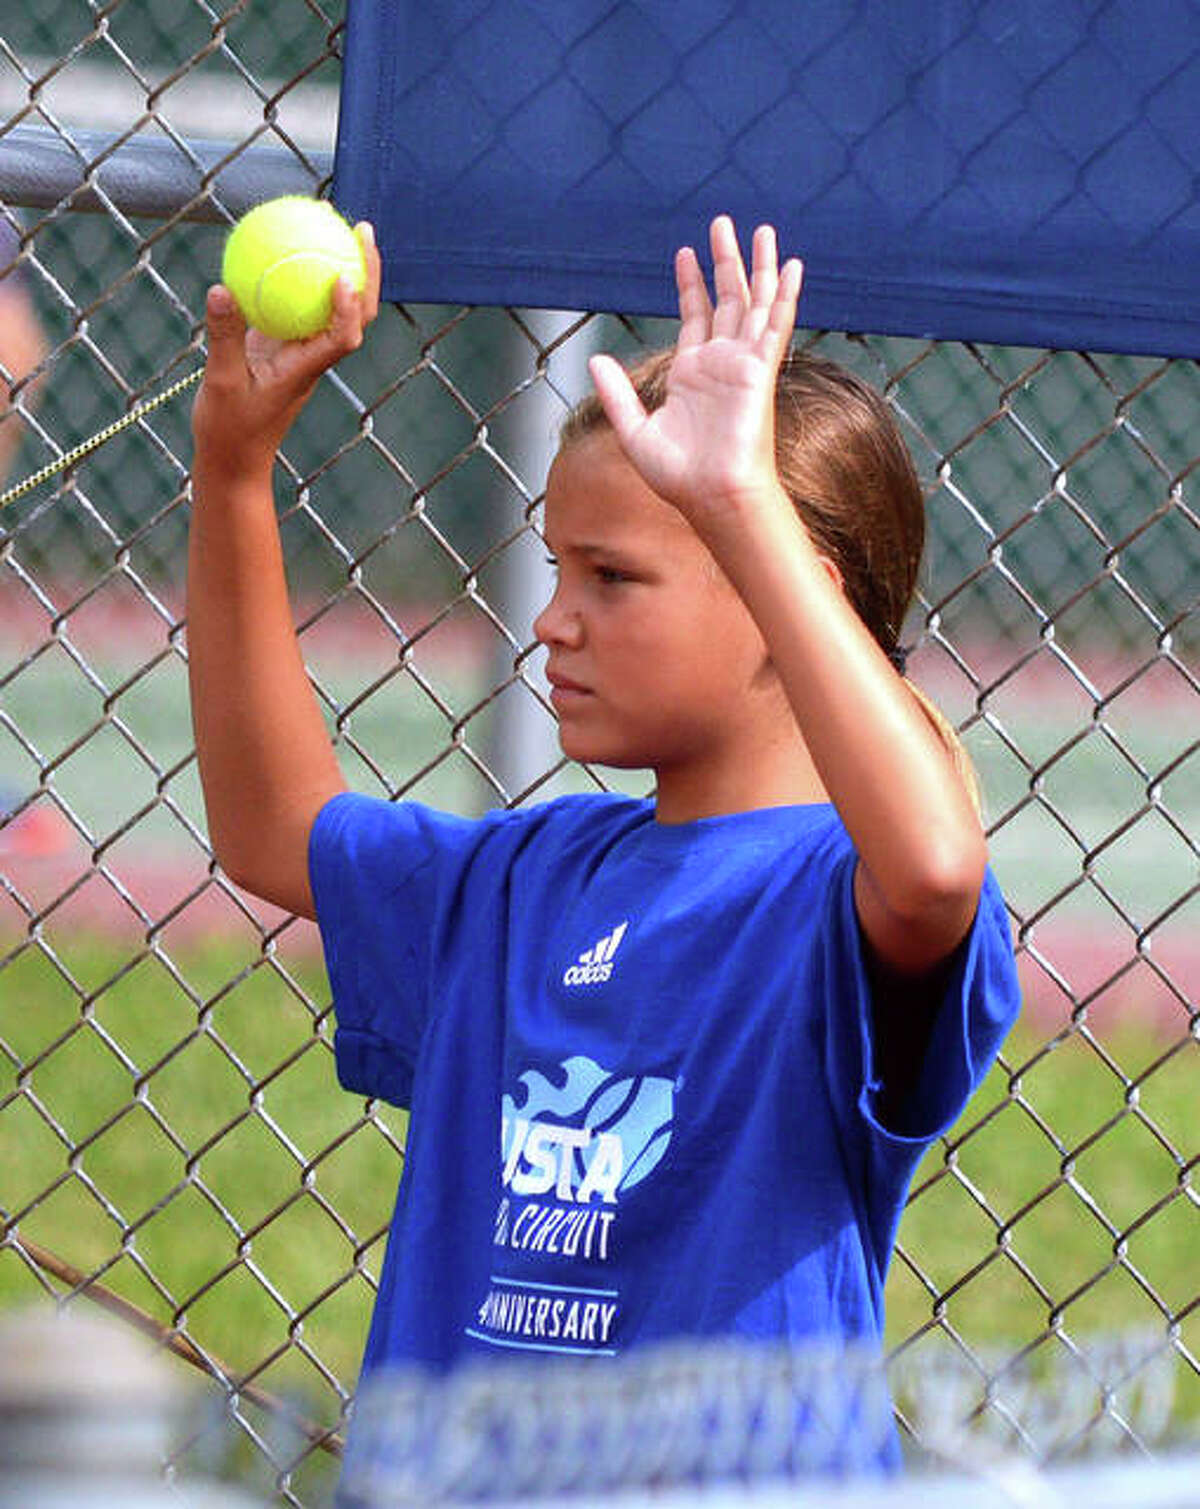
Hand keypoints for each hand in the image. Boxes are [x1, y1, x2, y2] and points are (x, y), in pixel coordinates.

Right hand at [191, 221, 381, 475]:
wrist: (234, 460)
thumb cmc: (230, 432)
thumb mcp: (221, 383)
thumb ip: (225, 338)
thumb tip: (222, 289)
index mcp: (306, 370)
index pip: (342, 336)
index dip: (350, 307)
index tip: (345, 276)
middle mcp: (312, 357)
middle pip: (355, 313)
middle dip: (366, 271)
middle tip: (363, 228)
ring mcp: (300, 352)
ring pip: (330, 306)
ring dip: (340, 266)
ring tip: (333, 222)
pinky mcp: (283, 349)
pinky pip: (295, 305)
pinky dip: (295, 276)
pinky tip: (281, 245)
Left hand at [588, 216, 802, 529]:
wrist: (712, 496)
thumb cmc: (678, 477)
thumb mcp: (634, 431)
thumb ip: (616, 393)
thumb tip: (596, 359)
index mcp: (692, 374)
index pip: (695, 317)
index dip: (690, 284)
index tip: (685, 254)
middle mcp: (720, 364)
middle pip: (727, 300)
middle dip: (725, 261)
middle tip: (722, 223)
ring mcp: (743, 364)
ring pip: (755, 303)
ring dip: (758, 267)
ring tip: (761, 229)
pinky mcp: (760, 370)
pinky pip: (776, 324)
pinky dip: (783, 295)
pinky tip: (792, 266)